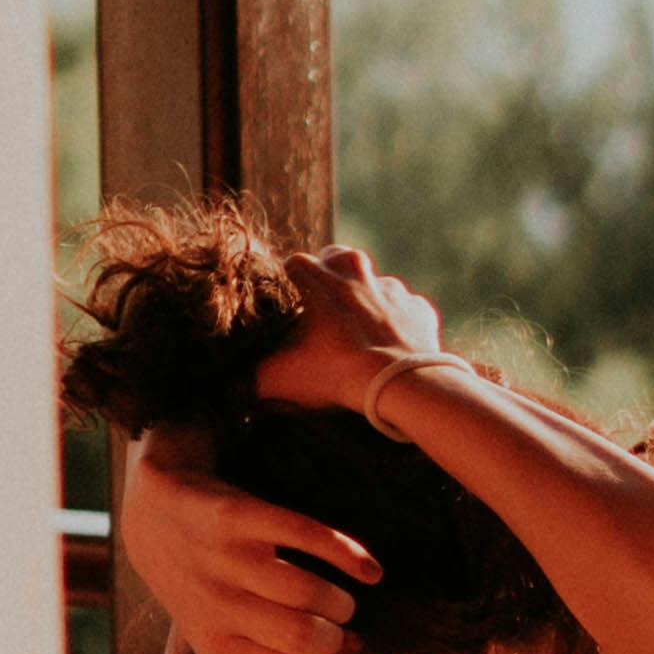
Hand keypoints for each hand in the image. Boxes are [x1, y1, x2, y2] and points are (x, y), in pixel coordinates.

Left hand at [122, 426, 396, 653]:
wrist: (149, 509)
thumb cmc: (200, 578)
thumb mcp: (219, 626)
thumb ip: (272, 646)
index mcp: (215, 647)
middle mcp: (214, 607)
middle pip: (305, 638)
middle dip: (341, 637)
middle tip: (346, 628)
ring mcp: (221, 560)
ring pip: (308, 593)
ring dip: (341, 600)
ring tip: (342, 599)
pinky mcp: (233, 515)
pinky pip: (306, 535)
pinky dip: (348, 554)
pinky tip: (367, 568)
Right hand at [250, 244, 447, 416]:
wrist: (398, 383)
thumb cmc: (332, 371)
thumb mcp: (277, 377)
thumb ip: (249, 376)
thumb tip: (234, 387)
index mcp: (314, 271)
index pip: (292, 268)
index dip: (290, 293)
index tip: (291, 317)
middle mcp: (354, 267)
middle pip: (335, 266)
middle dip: (329, 288)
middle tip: (324, 324)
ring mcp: (391, 286)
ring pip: (373, 290)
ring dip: (365, 309)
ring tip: (359, 344)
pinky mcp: (419, 308)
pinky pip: (404, 313)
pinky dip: (396, 329)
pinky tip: (389, 353)